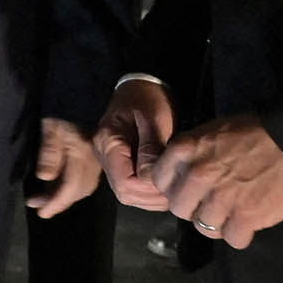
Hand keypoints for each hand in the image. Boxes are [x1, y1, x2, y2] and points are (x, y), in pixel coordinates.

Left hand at [27, 118, 102, 217]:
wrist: (83, 93)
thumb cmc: (62, 108)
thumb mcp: (51, 127)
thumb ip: (49, 152)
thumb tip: (45, 178)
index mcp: (82, 154)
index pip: (71, 187)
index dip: (56, 202)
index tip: (41, 212)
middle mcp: (94, 160)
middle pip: (79, 190)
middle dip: (58, 202)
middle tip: (37, 206)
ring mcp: (96, 159)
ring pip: (83, 186)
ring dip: (64, 195)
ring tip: (43, 198)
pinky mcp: (95, 156)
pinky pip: (85, 178)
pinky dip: (70, 186)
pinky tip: (56, 185)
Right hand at [93, 77, 174, 210]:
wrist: (141, 86)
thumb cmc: (148, 97)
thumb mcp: (154, 117)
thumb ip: (151, 147)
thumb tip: (153, 176)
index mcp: (108, 143)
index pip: (125, 182)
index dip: (150, 186)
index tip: (171, 178)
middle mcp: (104, 156)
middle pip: (126, 193)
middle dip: (154, 195)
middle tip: (178, 186)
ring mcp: (111, 162)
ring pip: (130, 195)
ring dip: (154, 197)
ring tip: (175, 187)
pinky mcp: (122, 164)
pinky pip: (134, 189)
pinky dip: (152, 193)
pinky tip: (167, 186)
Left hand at [150, 113, 282, 248]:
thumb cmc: (259, 131)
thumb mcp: (214, 131)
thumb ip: (193, 152)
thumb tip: (182, 173)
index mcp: (186, 150)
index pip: (158, 180)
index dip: (173, 188)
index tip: (187, 189)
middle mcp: (198, 176)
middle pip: (179, 208)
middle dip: (194, 208)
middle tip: (212, 204)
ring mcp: (221, 199)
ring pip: (204, 227)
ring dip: (218, 223)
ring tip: (234, 214)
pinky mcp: (247, 218)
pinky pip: (232, 239)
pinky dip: (241, 235)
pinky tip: (250, 223)